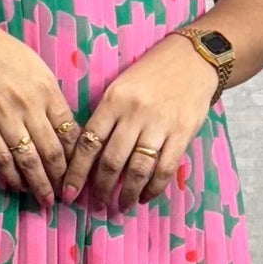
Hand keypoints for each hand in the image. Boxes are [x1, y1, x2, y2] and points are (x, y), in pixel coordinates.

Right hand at [0, 10, 76, 206]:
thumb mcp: (34, 66)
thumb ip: (48, 95)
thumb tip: (60, 123)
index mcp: (47, 89)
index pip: (70, 132)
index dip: (77, 158)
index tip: (80, 173)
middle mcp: (30, 105)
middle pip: (53, 151)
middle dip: (62, 178)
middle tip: (67, 196)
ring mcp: (5, 116)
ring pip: (29, 160)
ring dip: (39, 184)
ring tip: (45, 200)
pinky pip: (1, 158)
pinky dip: (11, 176)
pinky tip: (17, 185)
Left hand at [58, 36, 217, 211]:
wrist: (193, 58)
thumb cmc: (152, 74)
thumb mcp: (120, 87)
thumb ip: (106, 118)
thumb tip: (90, 158)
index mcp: (113, 100)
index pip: (88, 142)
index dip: (76, 172)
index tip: (69, 192)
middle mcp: (134, 112)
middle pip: (111, 161)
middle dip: (101, 188)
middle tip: (97, 204)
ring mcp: (160, 124)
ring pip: (138, 169)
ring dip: (128, 193)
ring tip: (121, 205)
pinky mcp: (183, 132)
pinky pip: (165, 168)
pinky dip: (154, 188)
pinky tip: (146, 196)